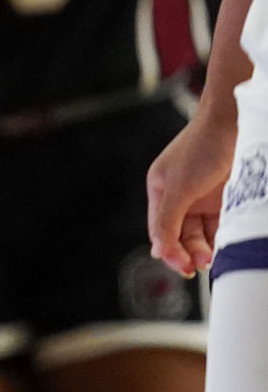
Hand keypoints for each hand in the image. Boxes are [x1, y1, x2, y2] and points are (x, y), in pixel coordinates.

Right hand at [149, 102, 237, 277]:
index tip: (183, 267)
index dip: (170, 251)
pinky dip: (223, 236)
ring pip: (203, 232)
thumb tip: (157, 251)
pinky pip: (222, 224)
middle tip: (201, 264)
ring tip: (214, 256)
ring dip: (207, 247)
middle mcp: (180, 196)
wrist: (234, 123)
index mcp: (161, 190)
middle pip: (181, 234)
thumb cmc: (201, 148)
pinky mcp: (226, 197)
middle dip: (189, 251)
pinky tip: (227, 243)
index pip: (160, 230)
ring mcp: (204, 197)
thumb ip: (167, 221)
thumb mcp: (179, 188)